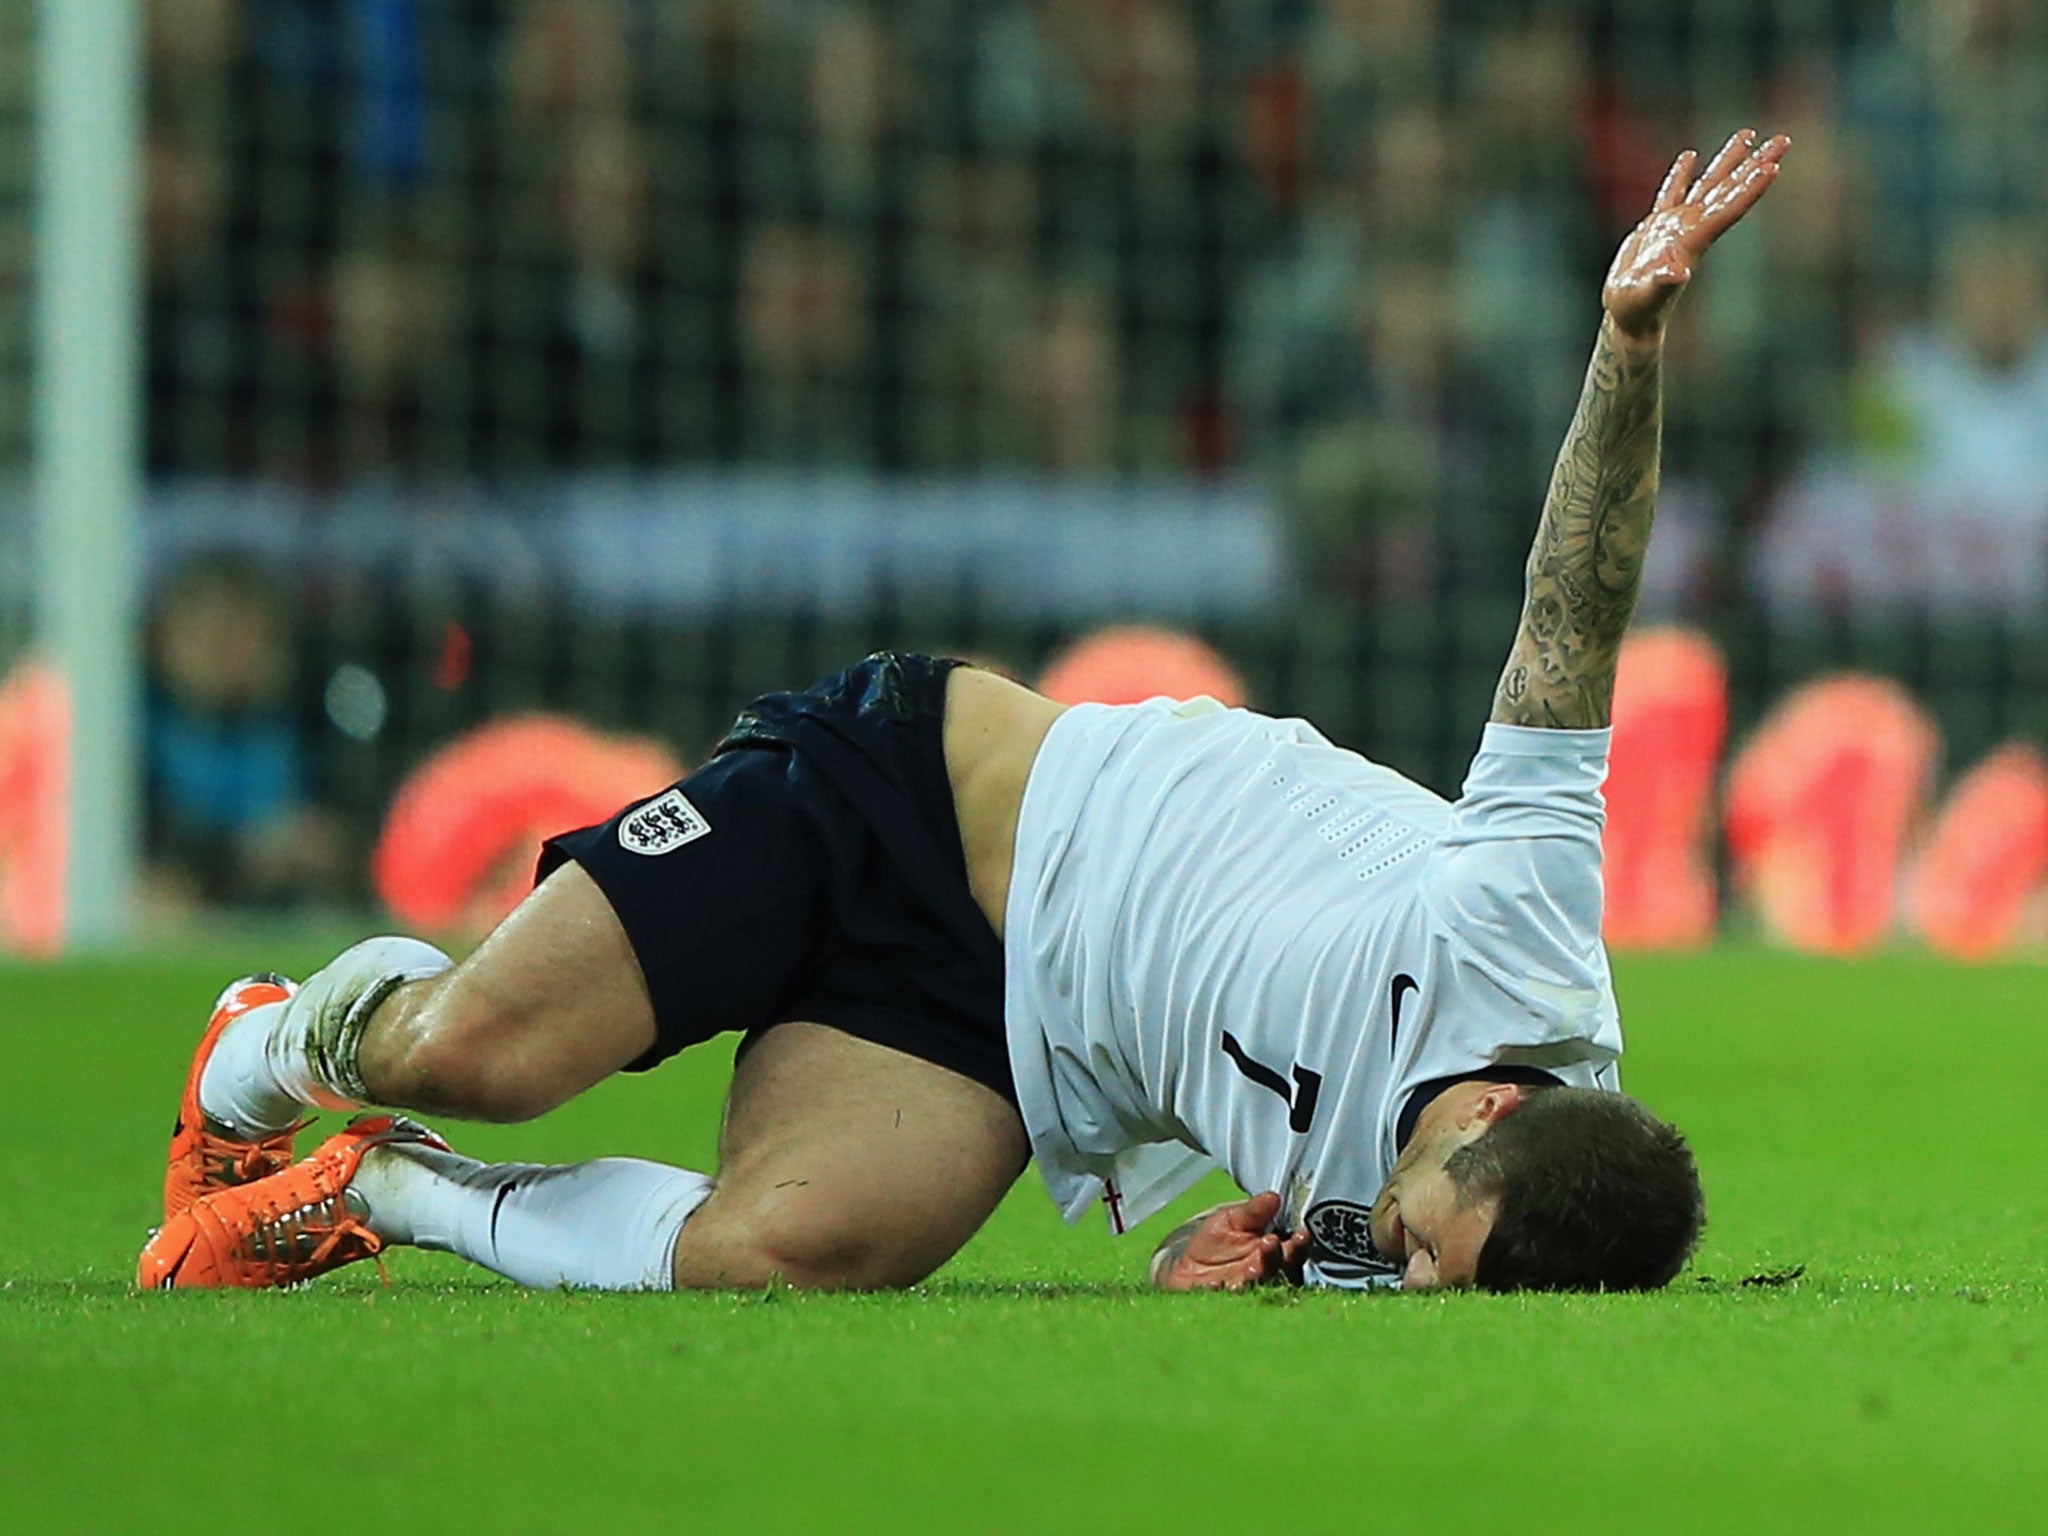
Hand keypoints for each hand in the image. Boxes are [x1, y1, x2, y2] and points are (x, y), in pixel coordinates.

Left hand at [1152, 1192, 1309, 1291]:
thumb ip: (1253, 1211)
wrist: (1187, 1269)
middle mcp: (1264, 1276)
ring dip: (1255, 1277)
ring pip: (1256, 1288)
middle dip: (1275, 1258)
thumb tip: (1273, 1197)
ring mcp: (1245, 1292)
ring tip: (1251, 1267)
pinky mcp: (1222, 1304)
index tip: (1300, 1234)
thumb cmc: (1216, 1243)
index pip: (1292, 1252)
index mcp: (1272, 1254)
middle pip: (1278, 1271)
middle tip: (1270, 1243)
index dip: (1298, 1245)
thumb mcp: (1232, 1219)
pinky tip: (1214, 1283)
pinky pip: (1223, 1300)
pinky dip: (1219, 1291)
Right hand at [1603, 128, 1790, 340]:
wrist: (1628, 317)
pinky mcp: (1657, 227)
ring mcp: (1677, 226)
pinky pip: (1672, 193)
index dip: (1750, 190)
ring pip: (1709, 185)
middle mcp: (1693, 229)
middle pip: (1730, 190)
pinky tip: (1691, 155)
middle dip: (1756, 164)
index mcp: (1694, 242)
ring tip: (1749, 134)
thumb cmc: (1638, 310)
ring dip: (1730, 159)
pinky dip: (1682, 174)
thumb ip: (1663, 283)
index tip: (1773, 167)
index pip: (1729, 210)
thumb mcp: (1647, 296)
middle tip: (1783, 141)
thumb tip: (1677, 273)